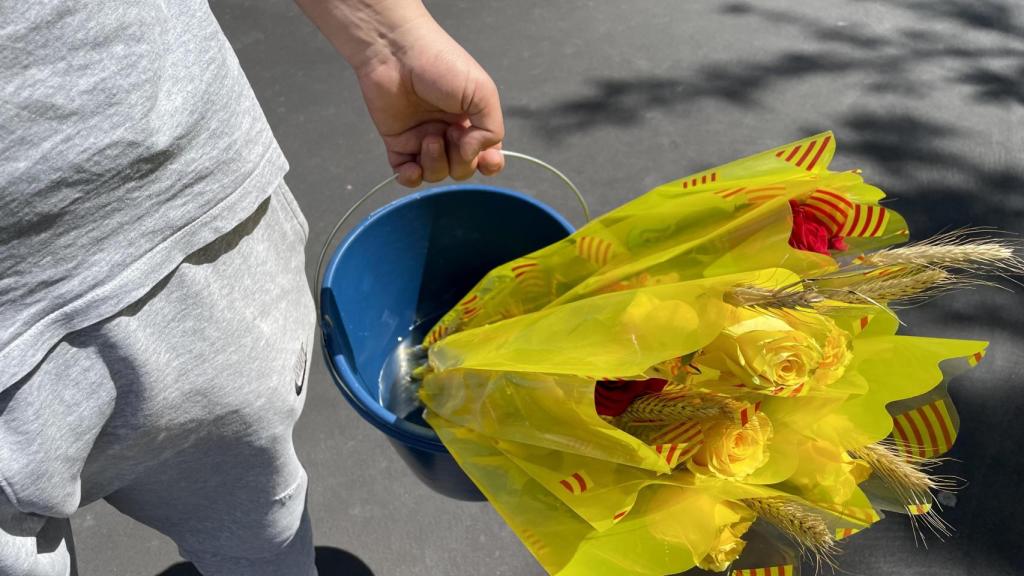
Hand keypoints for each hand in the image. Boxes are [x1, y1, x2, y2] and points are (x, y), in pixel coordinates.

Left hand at [354, 17, 504, 186]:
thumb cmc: (441, 64)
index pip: (487, 155)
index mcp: (473, 120)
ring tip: (429, 137)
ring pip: (437, 174)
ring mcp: (423, 140)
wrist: (396, 52)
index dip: (489, 164)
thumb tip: (476, 155)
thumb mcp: (482, 92)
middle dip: (461, 161)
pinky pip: (407, 175)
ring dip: (436, 163)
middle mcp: (450, 133)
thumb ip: (491, 129)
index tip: (487, 159)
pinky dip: (411, 177)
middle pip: (463, 169)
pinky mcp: (398, 144)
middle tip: (451, 133)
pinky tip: (412, 167)